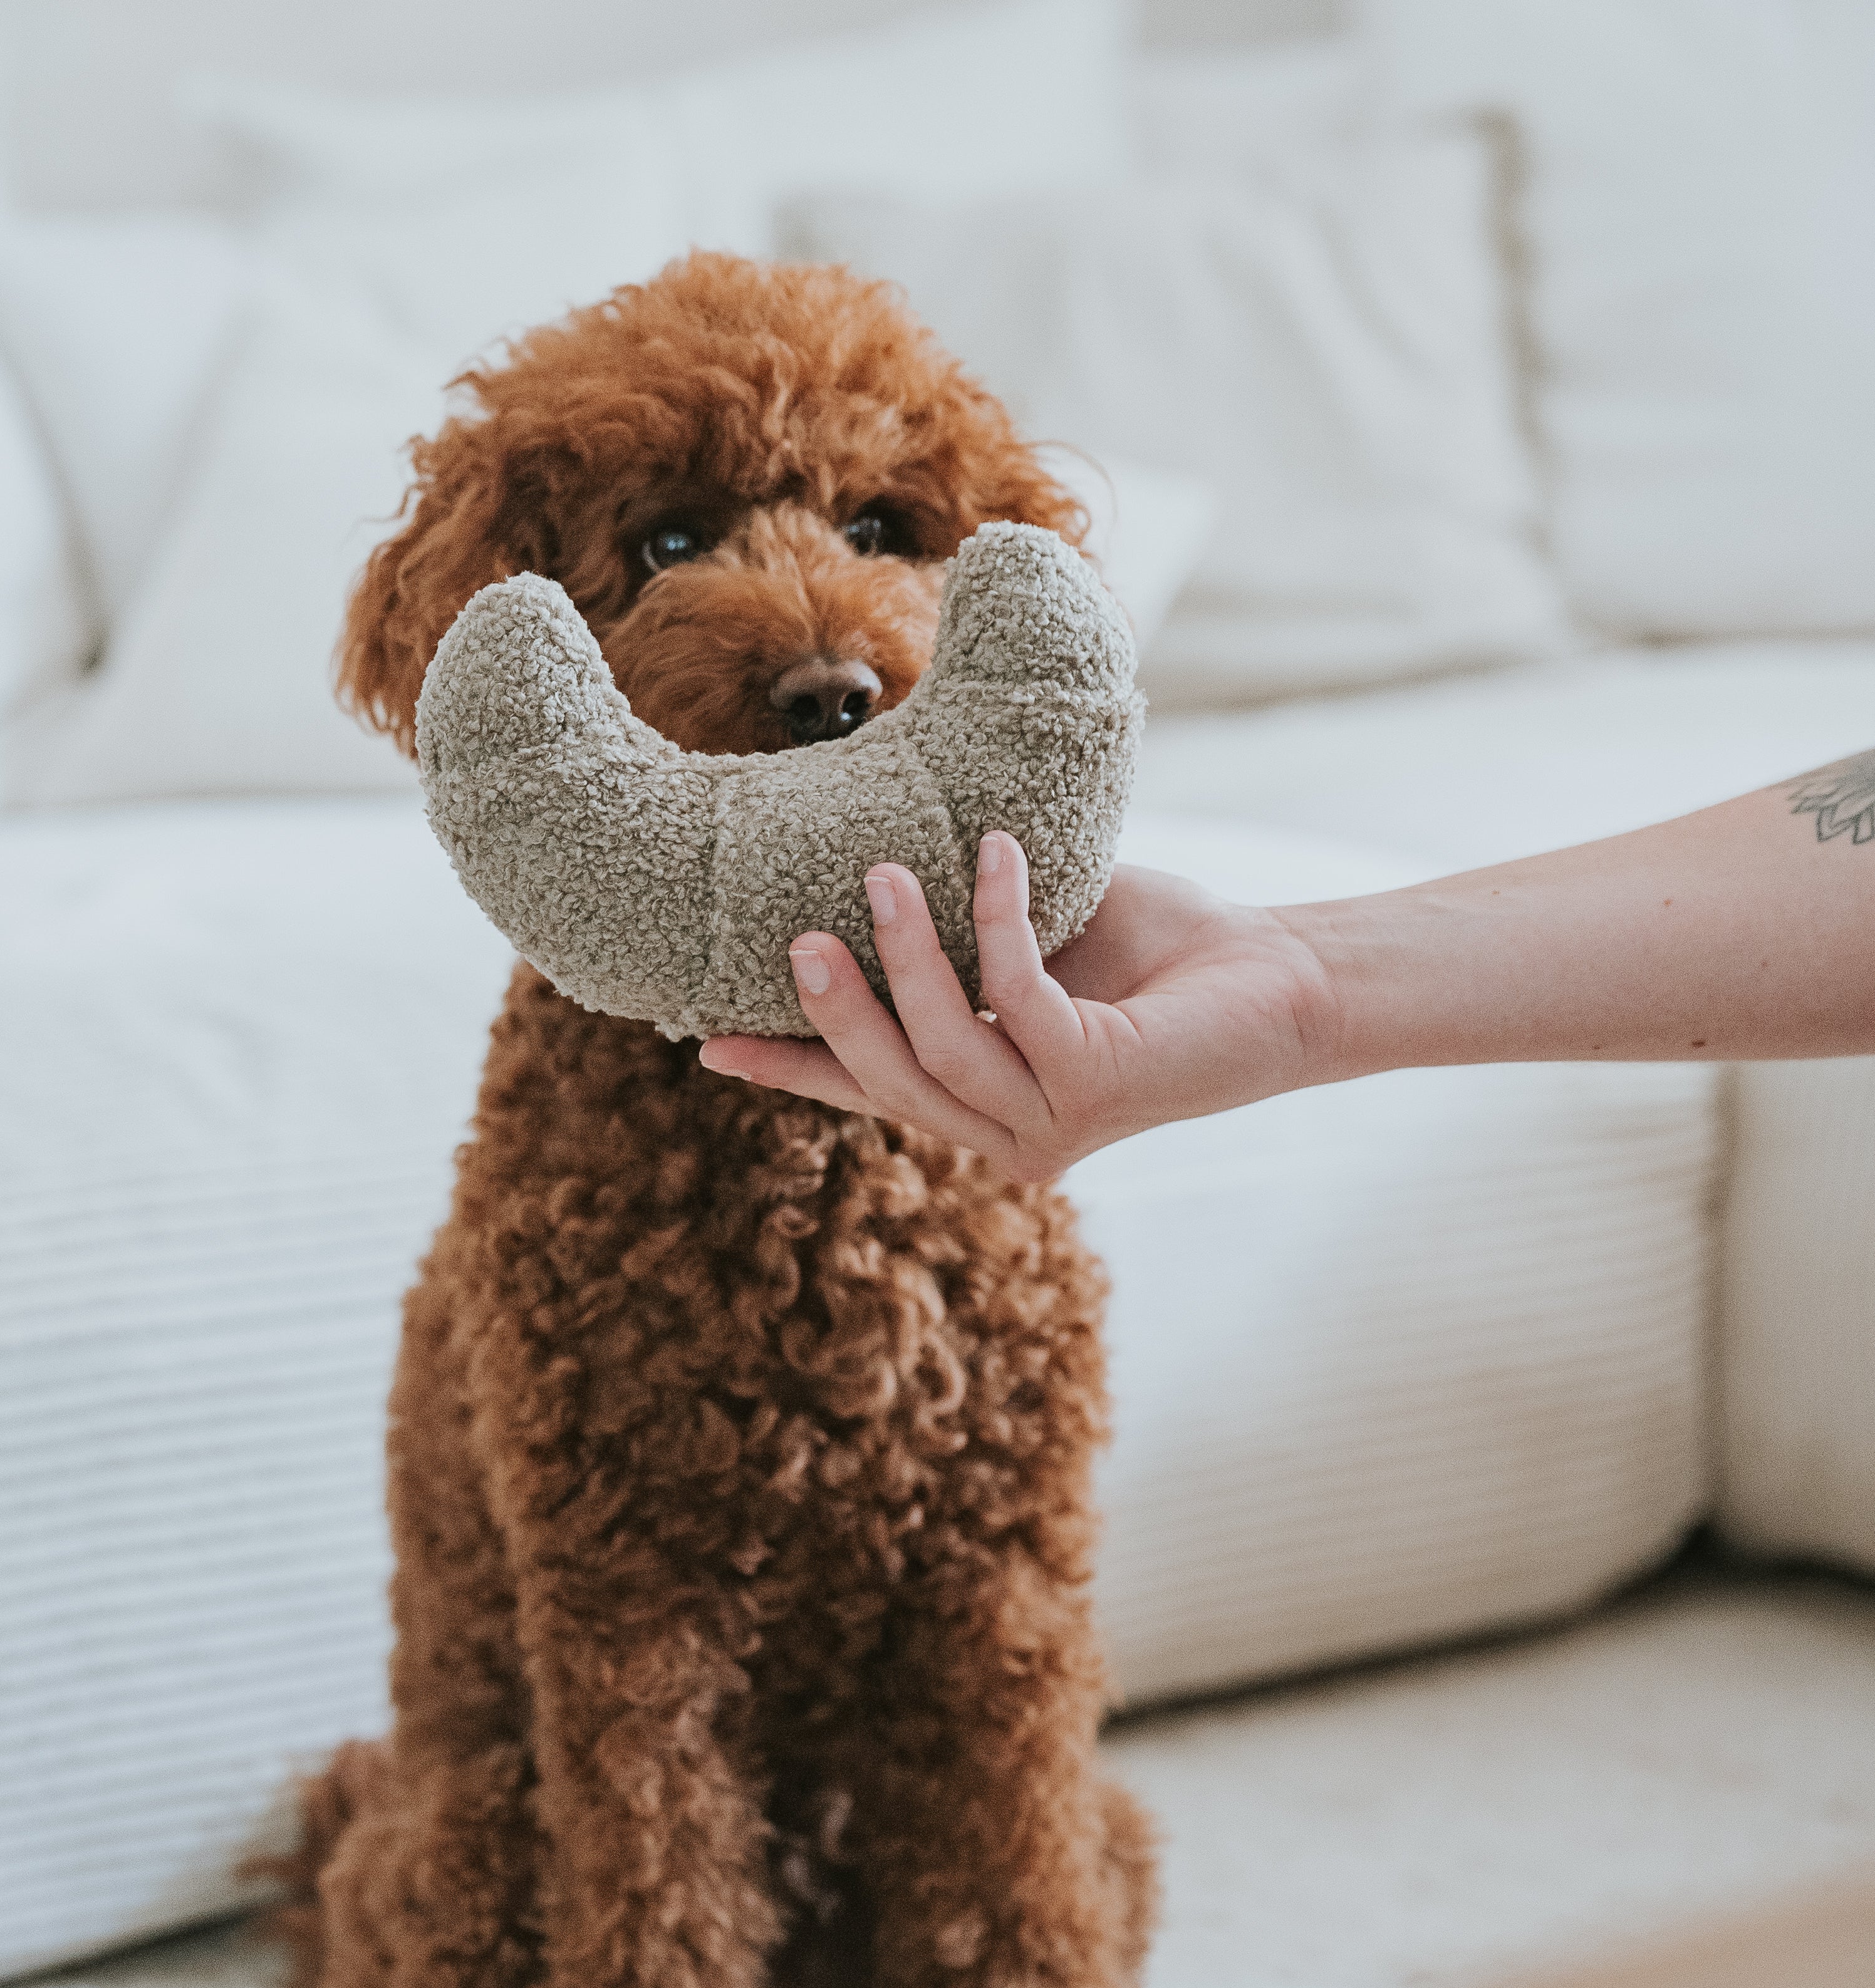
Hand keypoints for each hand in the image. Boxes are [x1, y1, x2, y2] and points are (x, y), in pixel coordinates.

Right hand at [697, 833, 1344, 1179]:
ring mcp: (1052, 1121)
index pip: (869, 1090)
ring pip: (939, 1049)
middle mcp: (1010, 1134)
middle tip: (800, 934)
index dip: (790, 1067)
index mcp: (986, 1102)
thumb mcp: (1035, 940)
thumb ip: (958, 937)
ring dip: (905, 955)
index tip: (707, 1043)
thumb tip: (868, 867)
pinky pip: (1016, 993)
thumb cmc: (1160, 952)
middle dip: (834, 1008)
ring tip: (887, 873)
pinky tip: (1002, 853)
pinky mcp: (1097, 1082)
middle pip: (887, 1079)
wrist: (1280, 978)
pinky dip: (999, 918)